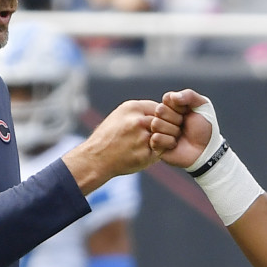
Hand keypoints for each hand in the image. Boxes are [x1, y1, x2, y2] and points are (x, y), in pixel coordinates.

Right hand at [64, 99, 181, 192]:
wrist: (96, 158)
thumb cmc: (108, 136)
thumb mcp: (120, 115)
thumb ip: (140, 112)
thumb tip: (161, 110)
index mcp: (133, 108)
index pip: (162, 107)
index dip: (166, 116)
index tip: (164, 122)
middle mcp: (138, 121)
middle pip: (168, 120)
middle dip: (170, 126)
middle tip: (168, 133)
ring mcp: (142, 138)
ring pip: (169, 135)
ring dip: (169, 139)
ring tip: (162, 143)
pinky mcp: (145, 154)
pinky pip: (164, 150)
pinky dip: (163, 151)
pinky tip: (154, 151)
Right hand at [154, 89, 213, 168]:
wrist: (207, 150)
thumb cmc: (205, 128)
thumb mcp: (202, 106)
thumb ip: (189, 95)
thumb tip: (172, 97)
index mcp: (172, 106)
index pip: (167, 98)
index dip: (178, 106)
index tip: (187, 112)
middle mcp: (164, 117)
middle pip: (160, 110)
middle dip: (176, 118)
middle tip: (184, 125)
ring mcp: (159, 131)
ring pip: (156, 123)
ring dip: (173, 130)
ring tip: (180, 135)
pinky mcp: (156, 145)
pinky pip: (156, 138)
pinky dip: (169, 141)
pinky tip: (175, 144)